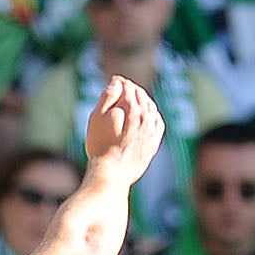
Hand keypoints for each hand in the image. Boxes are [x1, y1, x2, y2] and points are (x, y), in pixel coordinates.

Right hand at [82, 74, 167, 194]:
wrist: (112, 173)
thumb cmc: (100, 146)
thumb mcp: (96, 118)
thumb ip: (108, 97)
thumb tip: (117, 81)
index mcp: (132, 107)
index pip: (128, 87)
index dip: (119, 82)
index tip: (114, 81)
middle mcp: (146, 116)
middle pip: (141, 96)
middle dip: (131, 90)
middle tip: (122, 88)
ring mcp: (152, 129)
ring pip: (150, 108)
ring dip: (142, 101)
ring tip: (133, 100)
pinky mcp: (154, 142)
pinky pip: (157, 122)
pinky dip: (152, 115)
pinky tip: (146, 116)